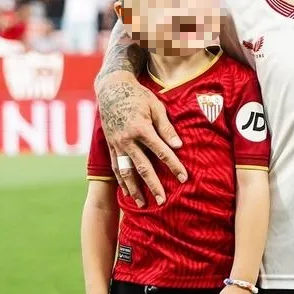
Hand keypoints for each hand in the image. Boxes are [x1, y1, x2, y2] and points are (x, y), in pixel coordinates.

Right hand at [97, 71, 185, 207]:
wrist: (111, 89)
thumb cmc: (138, 96)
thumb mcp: (156, 107)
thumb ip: (166, 127)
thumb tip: (179, 146)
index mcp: (141, 129)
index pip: (161, 152)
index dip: (174, 165)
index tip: (184, 178)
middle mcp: (127, 140)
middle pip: (143, 167)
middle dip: (154, 185)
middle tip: (163, 201)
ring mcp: (116, 144)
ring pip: (126, 171)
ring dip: (134, 189)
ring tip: (143, 204)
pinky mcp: (110, 146)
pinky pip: (115, 167)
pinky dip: (121, 181)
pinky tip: (127, 192)